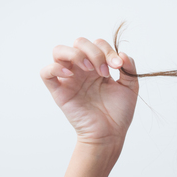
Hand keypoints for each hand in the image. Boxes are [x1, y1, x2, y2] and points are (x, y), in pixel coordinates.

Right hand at [40, 37, 138, 151]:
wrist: (110, 134)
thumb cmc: (118, 113)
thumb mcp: (130, 87)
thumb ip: (130, 68)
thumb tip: (122, 53)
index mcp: (97, 66)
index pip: (97, 44)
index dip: (108, 50)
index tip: (117, 66)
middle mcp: (82, 70)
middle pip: (79, 42)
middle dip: (94, 51)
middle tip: (104, 71)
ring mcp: (69, 79)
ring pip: (59, 51)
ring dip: (75, 54)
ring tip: (89, 69)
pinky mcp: (59, 92)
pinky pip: (46, 72)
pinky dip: (55, 68)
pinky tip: (71, 75)